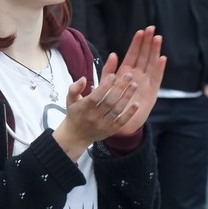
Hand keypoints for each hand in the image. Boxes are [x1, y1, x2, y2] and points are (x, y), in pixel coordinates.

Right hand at [53, 27, 165, 157]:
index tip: (118, 70)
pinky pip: (123, 120)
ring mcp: (104, 123)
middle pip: (111, 99)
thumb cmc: (73, 114)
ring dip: (128, 95)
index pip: (98, 92)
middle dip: (122, 85)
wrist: (74, 138)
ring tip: (137, 82)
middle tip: (132, 72)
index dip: (109, 81)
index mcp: (84, 106)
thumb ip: (76, 87)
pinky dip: (131, 111)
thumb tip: (83, 77)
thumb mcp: (69, 99)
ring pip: (119, 108)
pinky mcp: (112, 129)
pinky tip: (139, 100)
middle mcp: (95, 115)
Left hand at [107, 26, 165, 134]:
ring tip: (157, 38)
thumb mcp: (105, 85)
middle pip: (143, 56)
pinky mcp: (151, 93)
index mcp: (126, 73)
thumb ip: (108, 71)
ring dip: (154, 52)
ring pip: (151, 64)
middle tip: (151, 28)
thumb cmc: (110, 104)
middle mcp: (137, 76)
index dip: (136, 43)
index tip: (140, 31)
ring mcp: (146, 84)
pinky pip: (156, 79)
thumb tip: (113, 54)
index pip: (133, 55)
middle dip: (147, 42)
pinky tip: (161, 58)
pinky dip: (159, 69)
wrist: (116, 124)